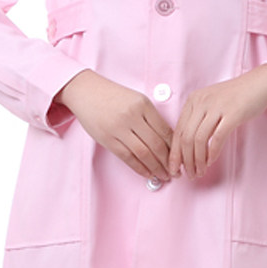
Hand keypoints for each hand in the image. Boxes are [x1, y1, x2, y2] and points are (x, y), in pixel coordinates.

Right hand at [54, 70, 174, 181]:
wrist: (87, 92)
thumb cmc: (114, 96)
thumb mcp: (137, 99)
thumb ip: (151, 117)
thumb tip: (167, 141)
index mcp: (143, 105)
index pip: (165, 130)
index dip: (174, 147)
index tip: (179, 157)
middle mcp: (133, 116)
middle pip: (156, 144)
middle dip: (168, 162)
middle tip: (175, 172)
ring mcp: (119, 128)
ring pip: (143, 153)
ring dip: (156, 168)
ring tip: (163, 176)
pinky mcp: (107, 139)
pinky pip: (127, 157)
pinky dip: (139, 168)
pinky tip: (147, 173)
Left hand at [169, 64, 266, 180]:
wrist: (260, 83)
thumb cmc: (236, 96)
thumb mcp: (211, 103)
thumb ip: (199, 119)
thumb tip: (188, 148)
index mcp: (193, 100)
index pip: (177, 131)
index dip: (174, 153)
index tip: (174, 168)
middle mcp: (201, 102)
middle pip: (186, 137)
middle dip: (185, 161)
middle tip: (189, 175)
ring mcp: (216, 107)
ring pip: (198, 139)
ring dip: (197, 160)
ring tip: (200, 172)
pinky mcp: (232, 114)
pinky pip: (217, 138)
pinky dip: (212, 153)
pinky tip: (211, 161)